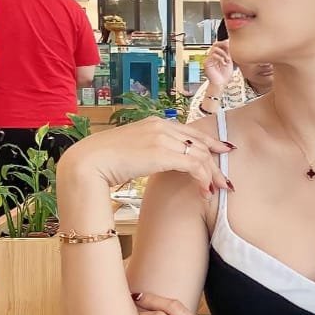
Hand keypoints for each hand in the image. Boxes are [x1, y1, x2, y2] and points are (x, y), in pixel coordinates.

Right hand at [58, 117, 232, 200]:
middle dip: (216, 162)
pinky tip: (204, 192)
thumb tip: (156, 162)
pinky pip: (194, 165)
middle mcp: (161, 126)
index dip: (209, 142)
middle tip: (226, 179)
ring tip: (218, 190)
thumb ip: (148, 151)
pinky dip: (203, 179)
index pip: (189, 131)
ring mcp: (162, 138)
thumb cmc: (103, 161)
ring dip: (212, 175)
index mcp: (154, 122)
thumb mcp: (131, 151)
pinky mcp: (163, 153)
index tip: (222, 151)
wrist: (88, 163)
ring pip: (201, 154)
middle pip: (200, 142)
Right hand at [203, 40, 234, 92]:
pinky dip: (220, 58)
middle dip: (223, 44)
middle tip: (229, 48)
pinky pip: (212, 55)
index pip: (219, 45)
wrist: (220, 84)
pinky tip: (224, 63)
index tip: (230, 45)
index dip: (224, 43)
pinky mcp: (207, 63)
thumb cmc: (224, 76)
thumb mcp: (229, 62)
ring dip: (223, 53)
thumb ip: (229, 54)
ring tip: (227, 60)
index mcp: (217, 55)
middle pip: (215, 44)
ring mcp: (209, 59)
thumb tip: (230, 44)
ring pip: (214, 49)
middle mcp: (212, 56)